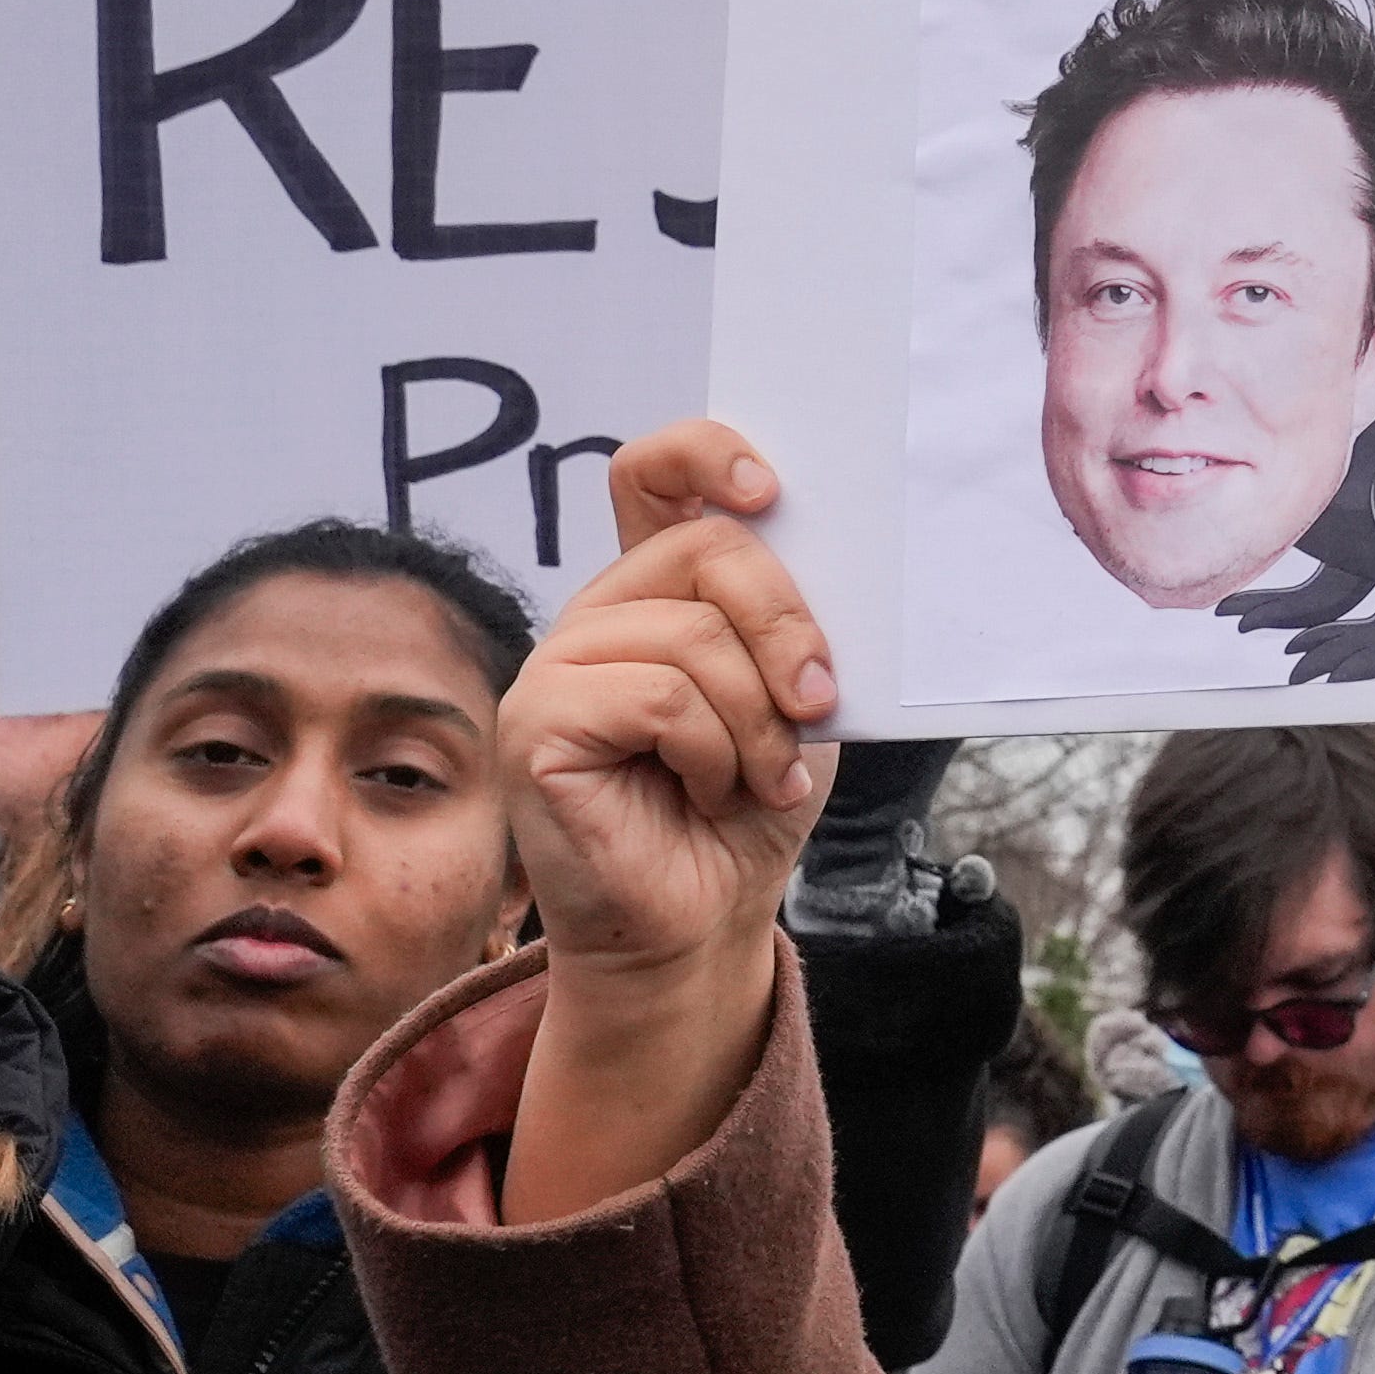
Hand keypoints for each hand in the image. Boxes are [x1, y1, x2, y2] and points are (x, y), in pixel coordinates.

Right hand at [496, 421, 832, 1221]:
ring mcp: (556, 666)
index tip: (769, 488)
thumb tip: (839, 555)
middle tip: (819, 700)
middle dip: (787, 623)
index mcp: (658, 591)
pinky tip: (713, 792)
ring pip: (691, 636)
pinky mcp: (535, 724)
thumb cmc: (750, 805)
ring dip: (758, 717)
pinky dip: (713, 749)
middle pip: (704, 546)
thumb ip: (792, 623)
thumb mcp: (796, 697)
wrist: (703, 920)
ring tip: (763, 775)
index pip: (654, 472)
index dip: (707, 453)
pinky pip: (655, 697)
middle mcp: (599, 614)